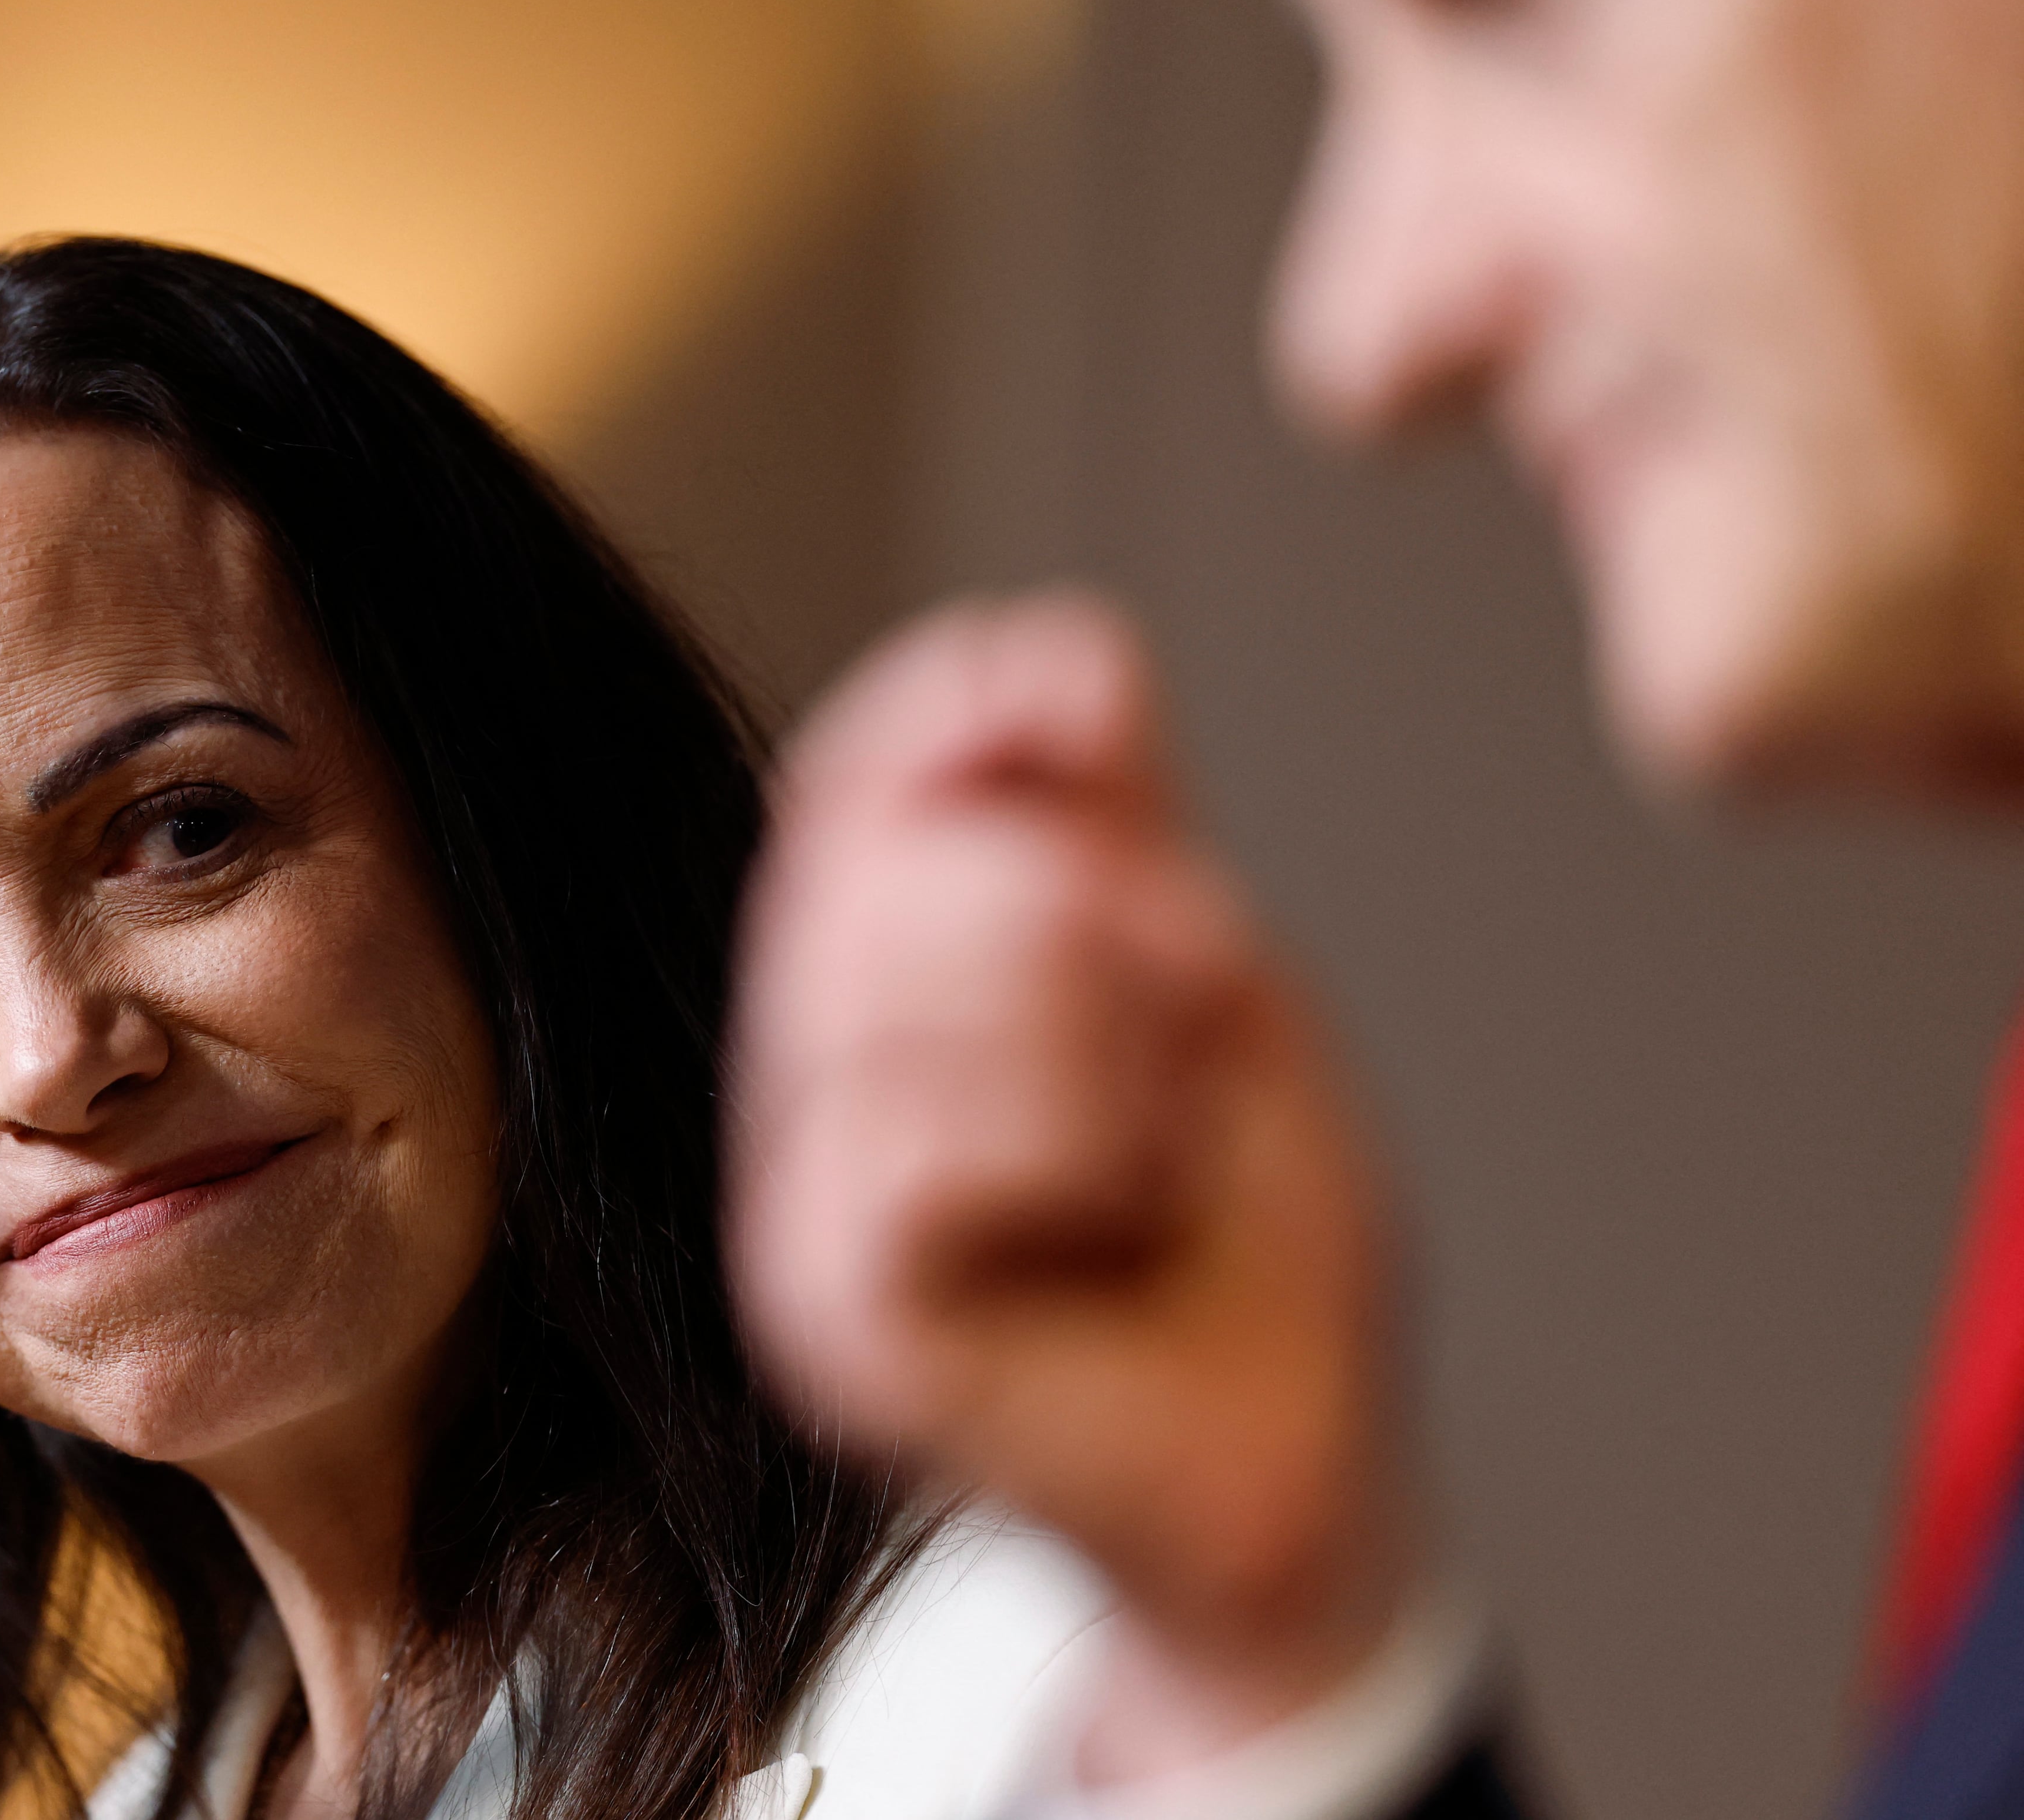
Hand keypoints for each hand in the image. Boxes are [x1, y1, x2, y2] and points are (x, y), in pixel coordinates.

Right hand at [725, 594, 1413, 1777]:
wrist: (1305, 1458)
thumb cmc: (1246, 1236)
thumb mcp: (1202, 972)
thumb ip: (1111, 811)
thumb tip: (1044, 647)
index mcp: (875, 990)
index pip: (847, 784)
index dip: (956, 716)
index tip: (1098, 713)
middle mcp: (808, 1086)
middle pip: (879, 871)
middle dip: (1088, 913)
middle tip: (1186, 1028)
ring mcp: (800, 1204)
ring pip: (897, 997)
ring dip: (1100, 1047)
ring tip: (1158, 1140)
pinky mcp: (827, 1316)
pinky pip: (913, 1145)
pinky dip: (1067, 1154)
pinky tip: (1116, 1217)